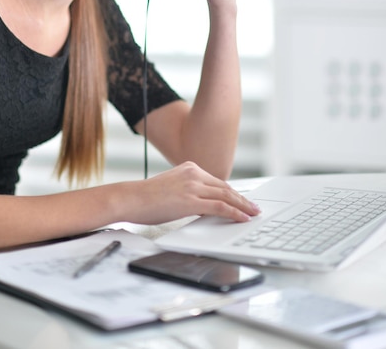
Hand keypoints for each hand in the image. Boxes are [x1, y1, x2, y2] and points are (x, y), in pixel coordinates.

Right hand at [122, 161, 260, 224]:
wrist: (131, 198)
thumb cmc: (148, 197)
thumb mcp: (173, 187)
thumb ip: (190, 191)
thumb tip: (205, 205)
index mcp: (190, 168)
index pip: (218, 182)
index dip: (233, 193)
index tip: (243, 200)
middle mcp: (193, 173)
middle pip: (225, 187)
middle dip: (242, 199)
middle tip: (254, 207)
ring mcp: (192, 186)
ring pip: (226, 196)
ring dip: (243, 206)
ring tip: (253, 213)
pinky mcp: (190, 200)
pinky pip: (219, 206)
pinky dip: (234, 212)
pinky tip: (242, 218)